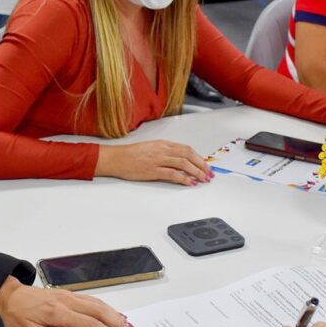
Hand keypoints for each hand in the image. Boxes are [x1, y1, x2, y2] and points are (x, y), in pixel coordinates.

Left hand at [0, 276, 136, 326]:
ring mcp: (69, 296)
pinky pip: (92, 300)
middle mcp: (67, 301)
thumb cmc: (16, 315)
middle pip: (100, 312)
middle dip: (118, 324)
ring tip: (129, 326)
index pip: (90, 324)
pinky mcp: (68, 294)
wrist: (7, 295)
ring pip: (99, 304)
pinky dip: (106, 307)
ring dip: (115, 315)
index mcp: (58, 312)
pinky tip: (113, 313)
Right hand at [95, 140, 213, 185]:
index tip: (205, 165)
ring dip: (197, 172)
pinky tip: (190, 182)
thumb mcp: (151, 148)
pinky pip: (173, 174)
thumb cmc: (131, 154)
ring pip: (184, 164)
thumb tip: (180, 160)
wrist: (117, 158)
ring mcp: (158, 160)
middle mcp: (163, 150)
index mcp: (163, 144)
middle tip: (209, 173)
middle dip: (202, 165)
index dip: (199, 157)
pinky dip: (184, 178)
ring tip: (203, 179)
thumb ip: (166, 152)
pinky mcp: (153, 171)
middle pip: (189, 155)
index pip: (187, 149)